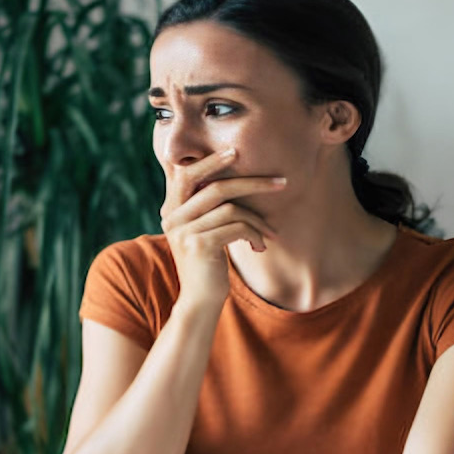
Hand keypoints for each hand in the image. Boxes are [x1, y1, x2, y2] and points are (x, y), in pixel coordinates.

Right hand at [159, 147, 286, 308]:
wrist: (199, 302)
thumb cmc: (209, 265)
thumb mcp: (205, 232)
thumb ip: (209, 208)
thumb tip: (236, 180)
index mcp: (171, 209)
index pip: (187, 173)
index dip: (211, 160)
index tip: (236, 151)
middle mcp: (172, 217)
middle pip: (216, 187)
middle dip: (252, 182)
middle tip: (281, 182)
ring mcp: (183, 231)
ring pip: (232, 209)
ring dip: (258, 221)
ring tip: (270, 234)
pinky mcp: (198, 245)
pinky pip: (236, 227)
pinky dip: (254, 234)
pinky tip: (259, 246)